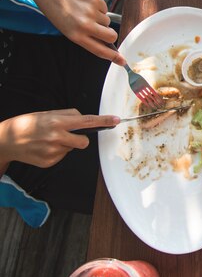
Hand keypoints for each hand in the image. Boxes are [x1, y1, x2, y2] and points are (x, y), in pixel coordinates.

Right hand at [0, 109, 119, 170]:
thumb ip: (67, 115)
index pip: (87, 121)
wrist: (6, 141)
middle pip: (84, 141)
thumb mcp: (47, 114)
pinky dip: (57, 152)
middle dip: (80, 138)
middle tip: (67, 134)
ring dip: (66, 144)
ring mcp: (53, 152)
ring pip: (72, 149)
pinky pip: (63, 156)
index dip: (104, 121)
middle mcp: (57, 137)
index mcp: (58, 122)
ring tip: (48, 140)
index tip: (116, 120)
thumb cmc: (27, 124)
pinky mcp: (50, 162)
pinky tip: (44, 148)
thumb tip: (83, 119)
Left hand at [29, 0, 124, 64]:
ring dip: (99, 18)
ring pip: (107, 21)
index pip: (100, 50)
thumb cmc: (60, 13)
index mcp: (76, 36)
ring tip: (84, 11)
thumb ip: (87, 37)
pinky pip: (105, 9)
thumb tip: (107, 43)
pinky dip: (98, 7)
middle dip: (111, 34)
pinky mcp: (95, 0)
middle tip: (102, 29)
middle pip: (111, 36)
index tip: (122, 61)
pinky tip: (86, 3)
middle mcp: (85, 25)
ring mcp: (91, 12)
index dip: (113, 57)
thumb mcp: (69, 30)